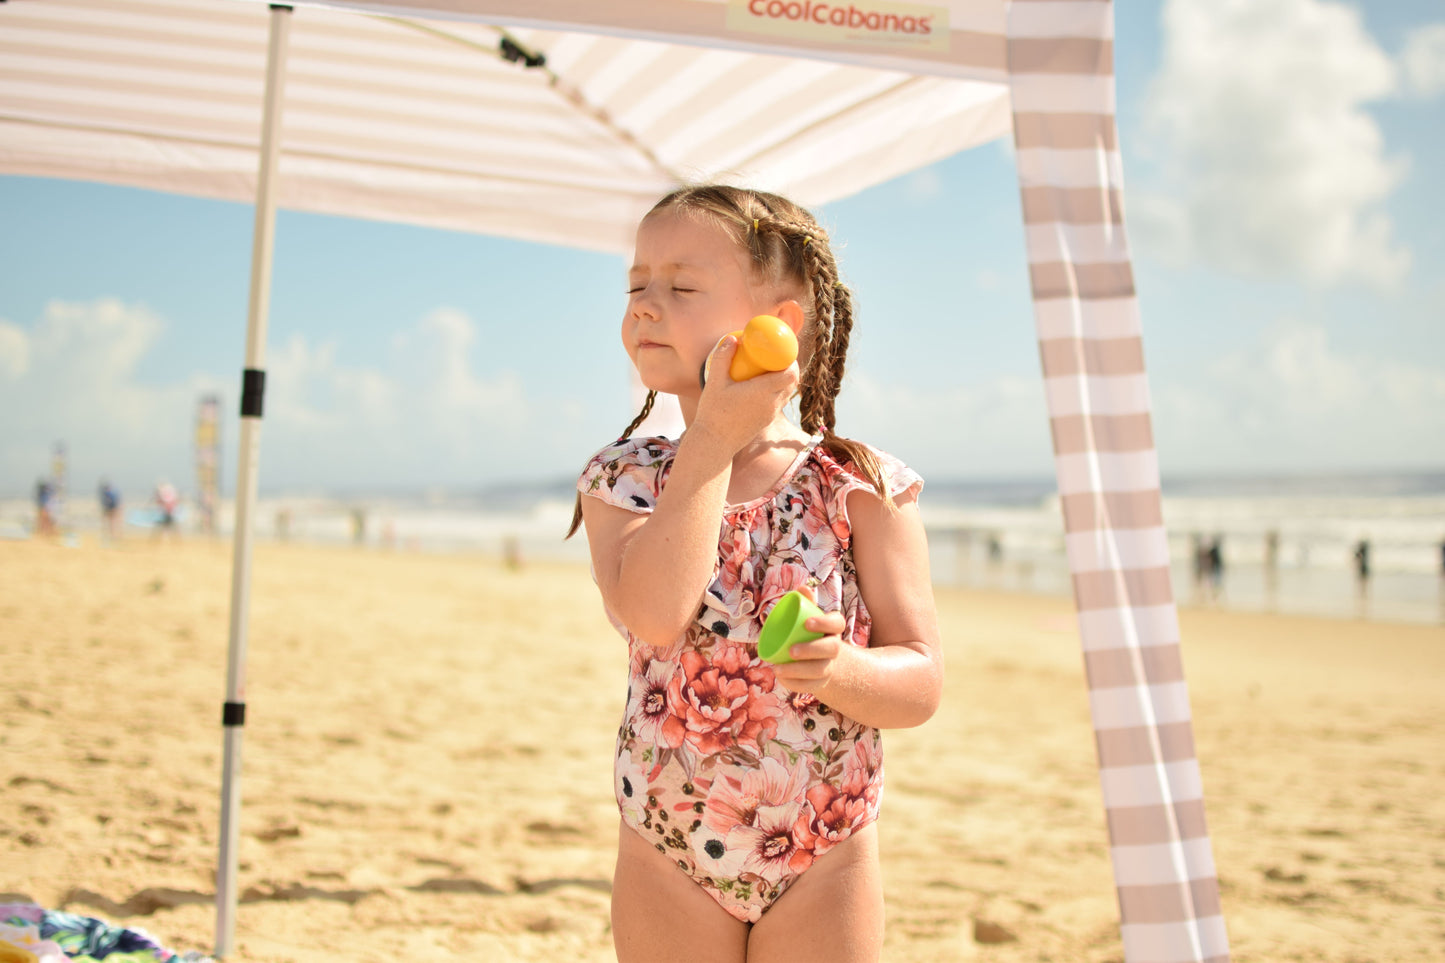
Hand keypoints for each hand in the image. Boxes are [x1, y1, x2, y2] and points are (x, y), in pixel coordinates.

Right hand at [691, 335, 799, 456]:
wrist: (715, 443)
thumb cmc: (713, 413)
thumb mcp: (714, 383)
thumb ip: (722, 358)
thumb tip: (733, 338)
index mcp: (763, 392)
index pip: (790, 374)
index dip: (792, 361)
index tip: (785, 350)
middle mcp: (771, 404)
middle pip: (793, 383)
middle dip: (790, 368)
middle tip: (778, 356)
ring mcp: (770, 414)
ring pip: (787, 394)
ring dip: (784, 380)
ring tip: (771, 369)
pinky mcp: (766, 421)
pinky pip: (778, 402)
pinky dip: (777, 392)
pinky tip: (762, 386)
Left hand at [768, 603, 849, 695]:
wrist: (821, 659)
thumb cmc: (810, 632)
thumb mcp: (808, 615)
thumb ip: (805, 602)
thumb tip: (802, 588)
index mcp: (833, 628)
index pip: (837, 622)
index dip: (824, 623)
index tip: (807, 623)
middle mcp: (834, 647)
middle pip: (831, 648)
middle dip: (812, 650)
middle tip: (791, 650)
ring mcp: (829, 666)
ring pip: (819, 670)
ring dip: (799, 671)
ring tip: (778, 669)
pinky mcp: (821, 682)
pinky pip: (810, 686)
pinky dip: (795, 683)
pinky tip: (781, 679)